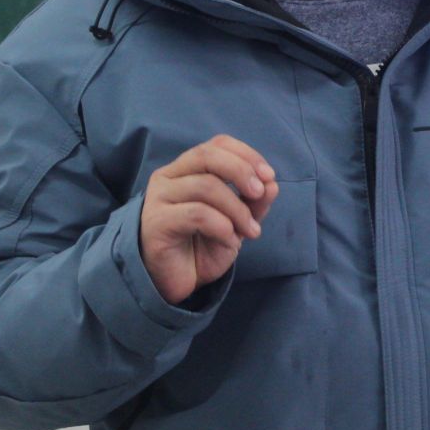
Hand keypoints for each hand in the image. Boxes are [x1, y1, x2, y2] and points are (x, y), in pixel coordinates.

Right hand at [139, 134, 277, 304]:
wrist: (176, 284)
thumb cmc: (202, 247)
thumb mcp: (236, 222)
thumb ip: (253, 202)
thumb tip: (272, 183)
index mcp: (186, 169)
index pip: (217, 144)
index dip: (246, 155)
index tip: (269, 176)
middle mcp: (168, 177)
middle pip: (207, 156)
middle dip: (241, 171)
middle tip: (260, 195)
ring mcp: (159, 198)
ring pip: (206, 186)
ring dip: (237, 209)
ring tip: (250, 231)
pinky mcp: (157, 222)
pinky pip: (197, 214)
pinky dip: (223, 227)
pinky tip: (230, 242)